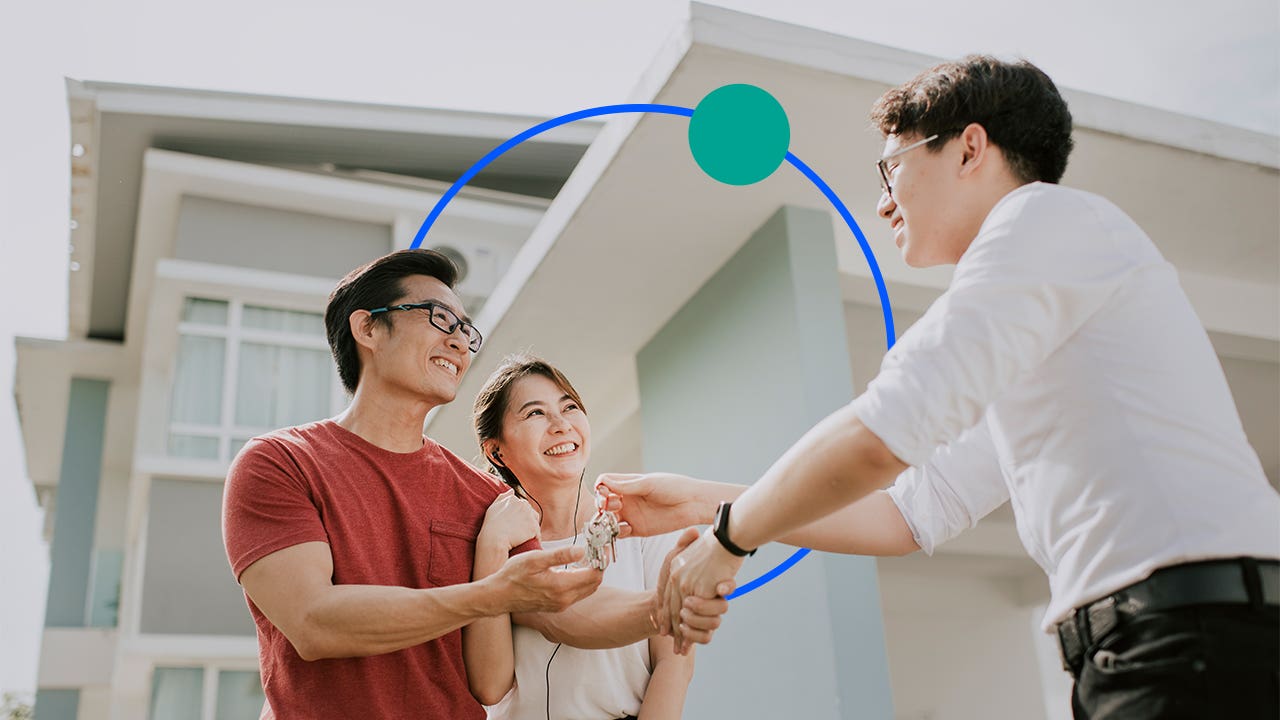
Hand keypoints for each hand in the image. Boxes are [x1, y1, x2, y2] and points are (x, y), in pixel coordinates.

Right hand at [479, 489, 539, 550]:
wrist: (494, 540)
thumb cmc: (491, 525)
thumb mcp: (493, 507)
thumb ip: (503, 497)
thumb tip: (512, 491)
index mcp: (514, 499)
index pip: (522, 505)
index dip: (519, 515)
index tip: (514, 523)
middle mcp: (524, 505)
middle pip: (530, 512)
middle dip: (526, 519)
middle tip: (518, 530)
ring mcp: (530, 516)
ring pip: (534, 521)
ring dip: (531, 527)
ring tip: (522, 536)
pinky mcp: (534, 527)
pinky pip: (537, 534)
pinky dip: (534, 538)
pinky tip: (527, 542)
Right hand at [494, 545, 603, 613]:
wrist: (499, 596)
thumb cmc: (513, 576)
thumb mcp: (535, 559)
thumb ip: (560, 555)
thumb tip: (582, 550)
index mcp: (562, 586)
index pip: (594, 575)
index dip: (601, 560)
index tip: (601, 548)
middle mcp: (565, 599)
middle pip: (594, 584)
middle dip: (598, 567)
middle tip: (595, 551)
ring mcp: (561, 605)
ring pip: (587, 590)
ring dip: (590, 575)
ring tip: (585, 558)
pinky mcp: (557, 606)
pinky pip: (577, 595)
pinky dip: (581, 582)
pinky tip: (573, 570)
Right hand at [595, 473, 715, 537]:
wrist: (693, 504)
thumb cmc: (675, 487)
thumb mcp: (650, 483)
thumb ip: (627, 485)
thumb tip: (605, 482)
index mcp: (630, 484)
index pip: (606, 483)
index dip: (601, 488)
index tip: (605, 492)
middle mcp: (629, 499)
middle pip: (604, 502)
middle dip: (602, 504)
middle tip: (609, 506)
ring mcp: (632, 514)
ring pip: (609, 518)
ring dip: (606, 520)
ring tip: (613, 519)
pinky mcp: (638, 529)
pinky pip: (621, 533)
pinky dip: (617, 532)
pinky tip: (625, 528)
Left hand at [654, 528, 730, 645]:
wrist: (728, 536)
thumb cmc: (717, 543)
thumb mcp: (696, 551)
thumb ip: (690, 562)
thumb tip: (689, 576)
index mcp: (674, 568)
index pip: (665, 596)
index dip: (665, 615)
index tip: (665, 631)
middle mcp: (676, 577)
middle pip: (671, 609)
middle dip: (672, 630)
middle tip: (674, 648)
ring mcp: (687, 584)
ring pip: (681, 616)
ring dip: (683, 634)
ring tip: (681, 648)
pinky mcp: (700, 590)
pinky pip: (694, 615)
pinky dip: (692, 630)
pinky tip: (691, 642)